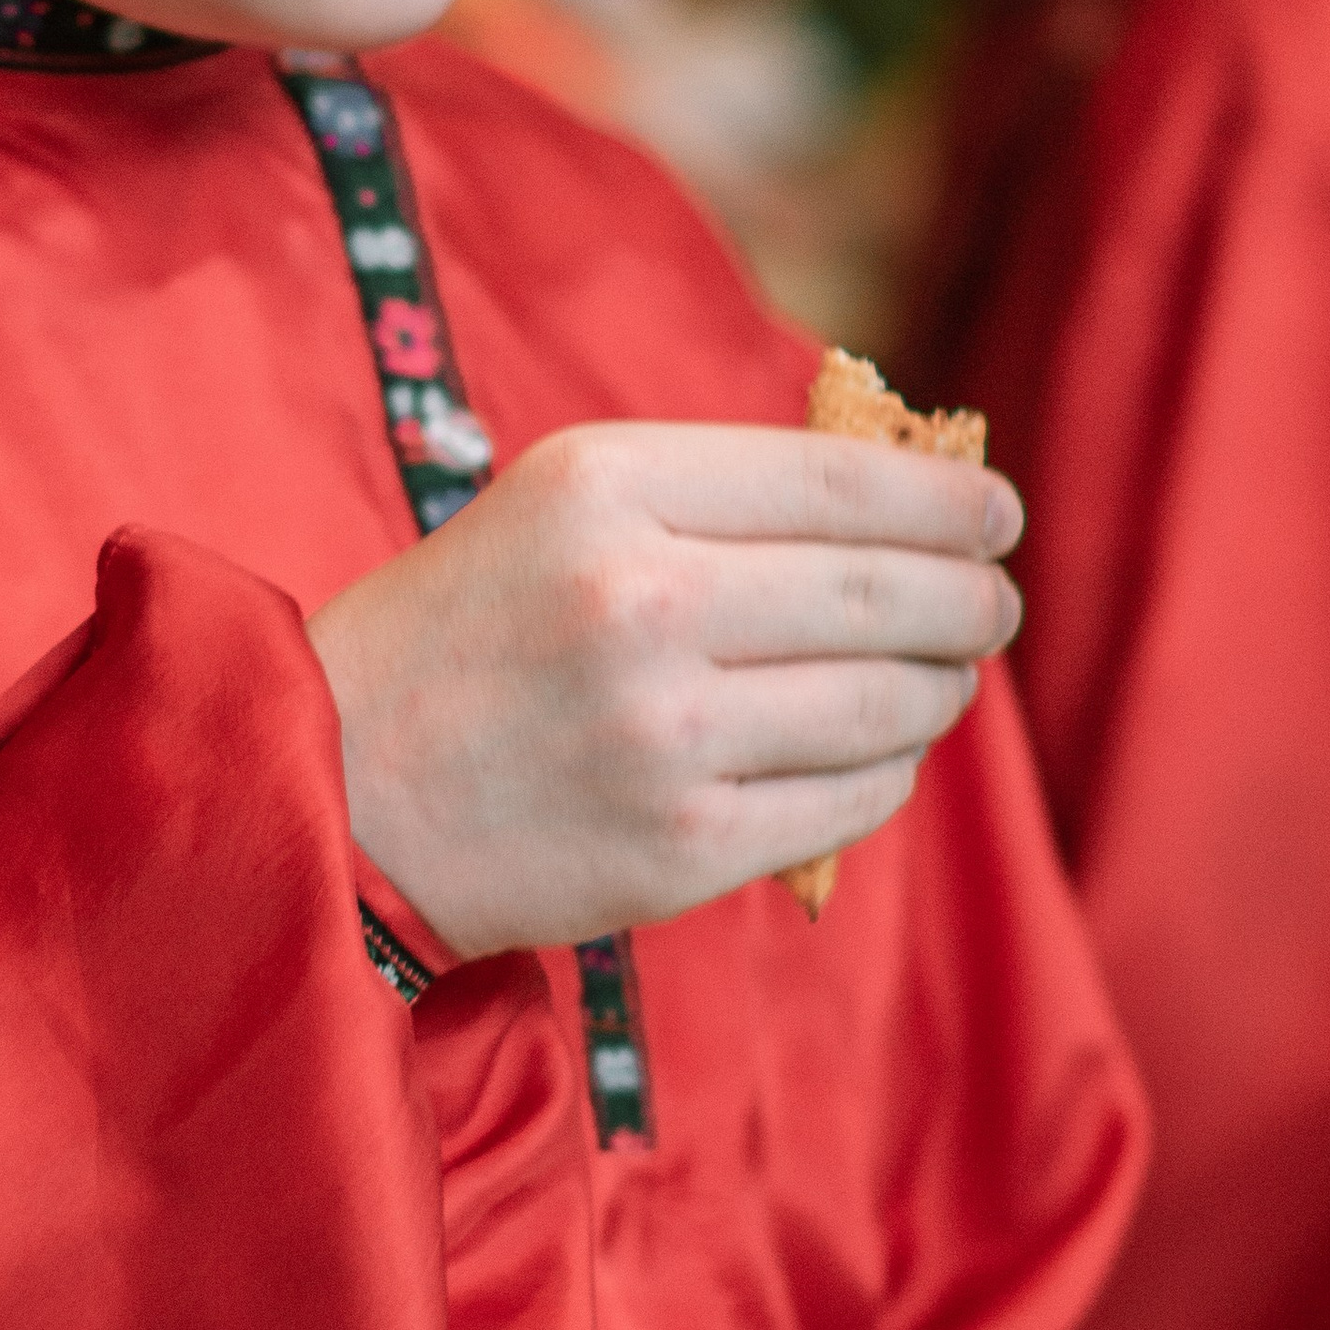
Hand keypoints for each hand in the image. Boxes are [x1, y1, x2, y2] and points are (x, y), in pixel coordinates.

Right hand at [306, 420, 1021, 953]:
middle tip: (993, 603)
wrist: (333, 792)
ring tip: (944, 678)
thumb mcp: (554, 507)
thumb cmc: (460, 635)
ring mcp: (665, 732)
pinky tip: (878, 756)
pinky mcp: (680, 847)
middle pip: (888, 592)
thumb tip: (907, 496)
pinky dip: (888, 774)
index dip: (950, 500)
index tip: (997, 512)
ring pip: (887, 703)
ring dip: (943, 688)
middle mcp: (642, 600)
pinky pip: (849, 802)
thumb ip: (710, 492)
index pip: (842, 483)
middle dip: (971, 598)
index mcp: (608, 487)